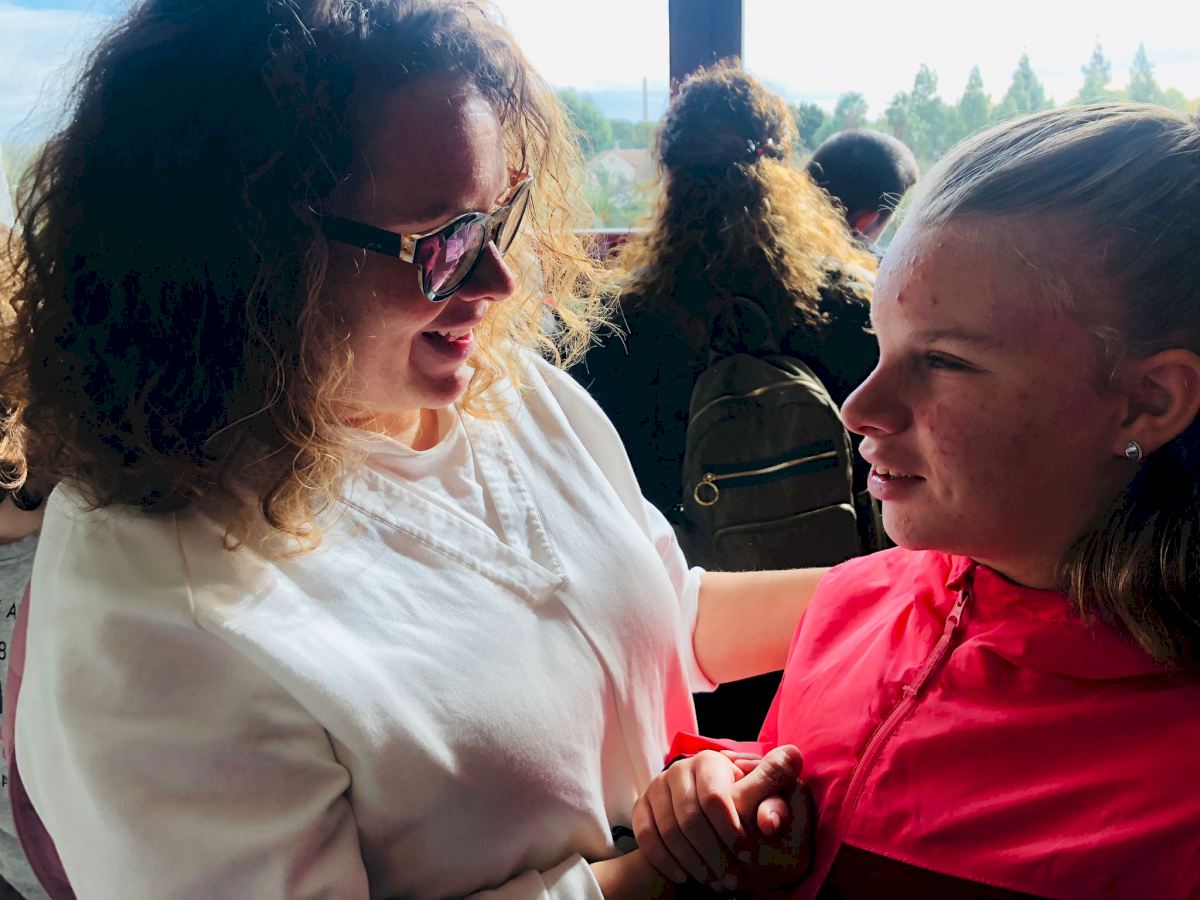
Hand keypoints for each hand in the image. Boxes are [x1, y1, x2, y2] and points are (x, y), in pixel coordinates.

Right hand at [633, 745, 808, 892]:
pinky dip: (666, 861)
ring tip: (715, 883)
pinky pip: (647, 837)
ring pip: (669, 831)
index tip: (748, 857)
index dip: (732, 831)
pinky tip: (684, 877)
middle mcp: (678, 770)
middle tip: (732, 881)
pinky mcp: (642, 807)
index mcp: (709, 761)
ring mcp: (656, 788)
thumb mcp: (761, 795)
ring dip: (693, 863)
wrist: (706, 812)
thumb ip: (775, 785)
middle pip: (690, 819)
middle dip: (713, 855)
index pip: (715, 798)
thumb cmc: (743, 804)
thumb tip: (794, 757)